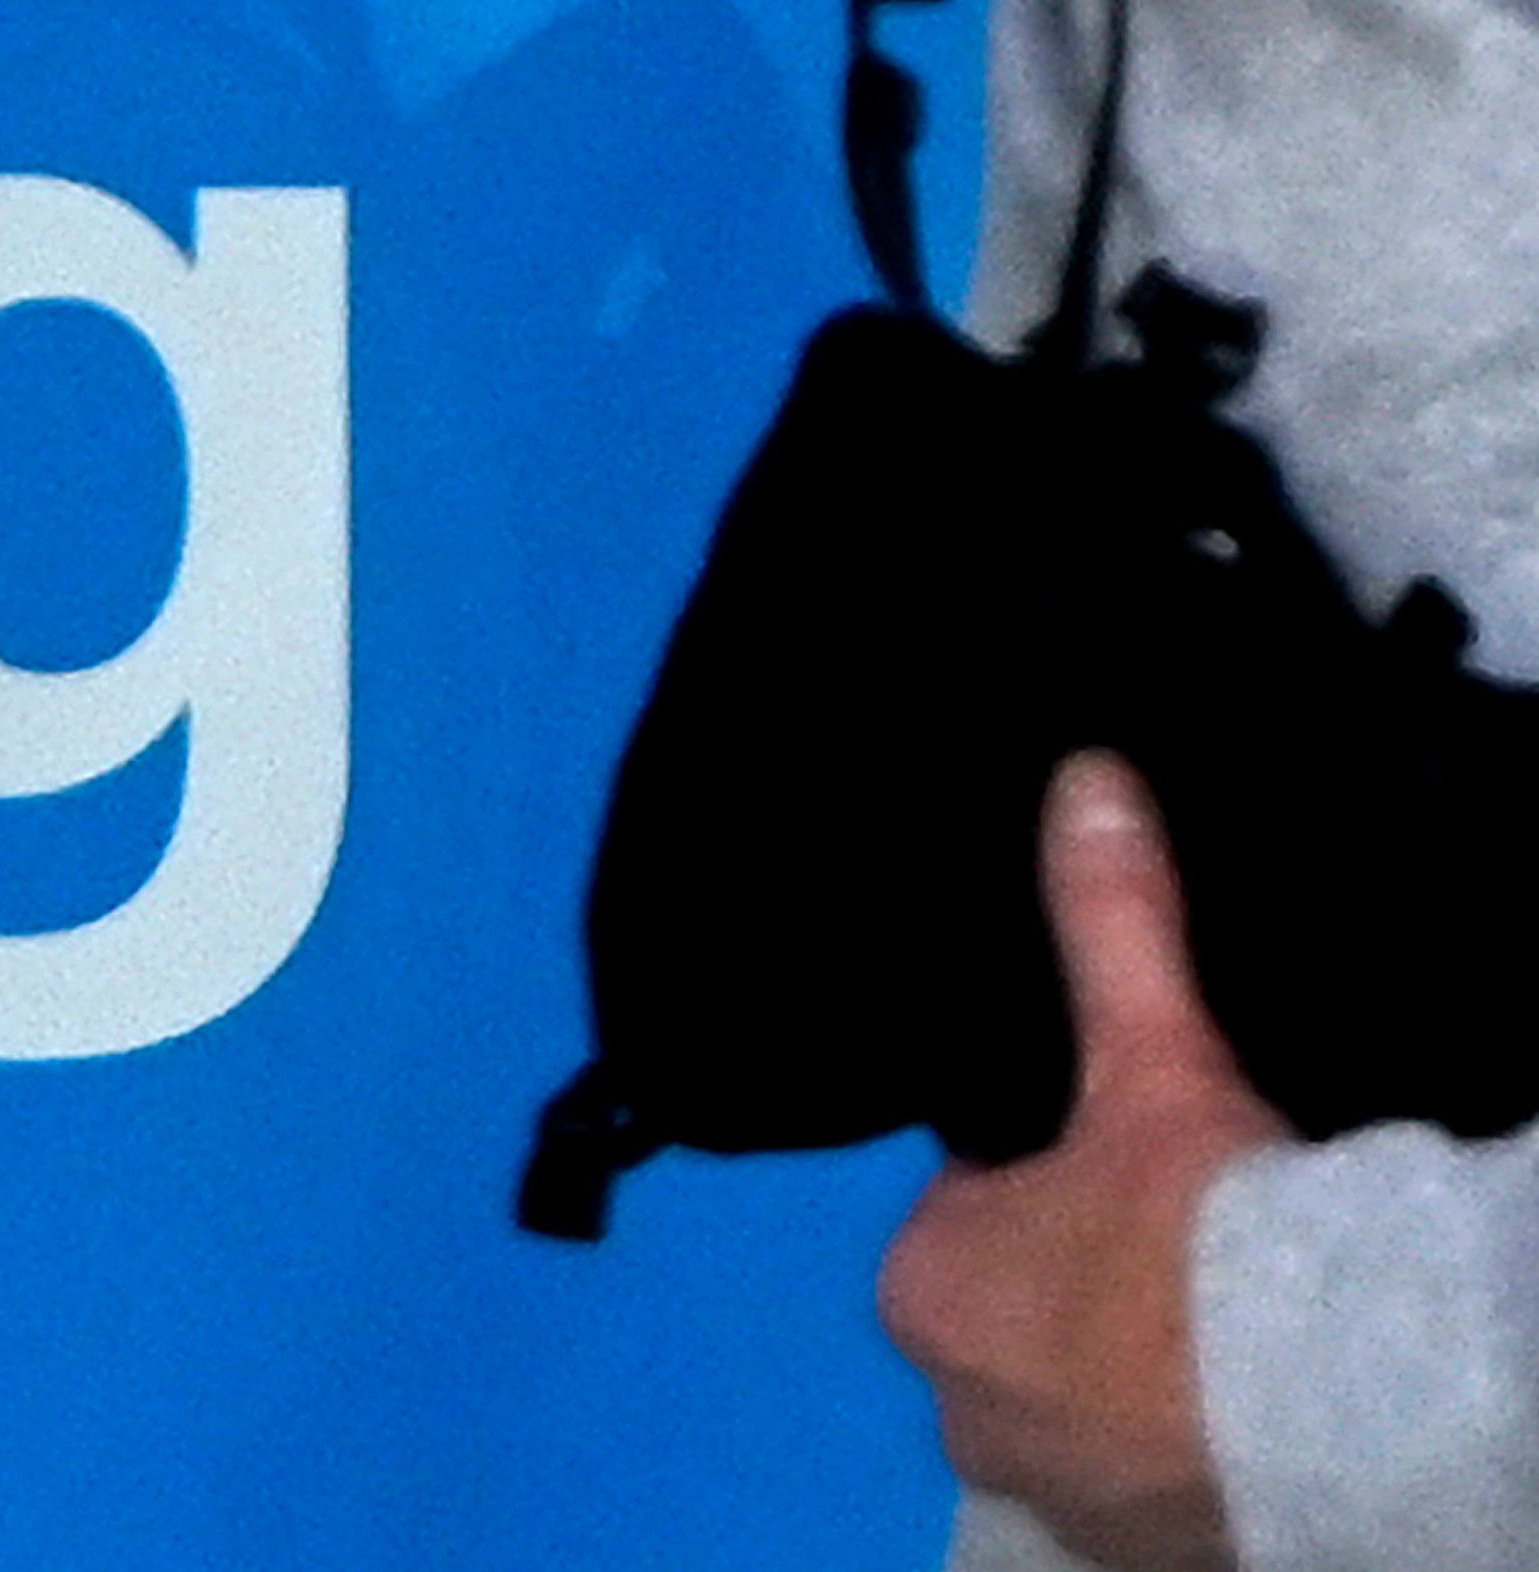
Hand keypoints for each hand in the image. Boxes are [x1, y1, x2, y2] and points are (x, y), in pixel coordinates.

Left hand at [877, 753, 1288, 1571]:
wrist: (1348, 1408)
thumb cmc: (1210, 1236)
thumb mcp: (1150, 1062)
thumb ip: (1110, 925)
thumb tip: (1083, 777)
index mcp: (921, 1288)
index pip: (965, 1215)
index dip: (1040, 1180)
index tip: (1117, 1164)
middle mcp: (957, 1408)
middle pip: (1018, 1315)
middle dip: (1083, 1283)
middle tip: (1185, 1240)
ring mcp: (1050, 1497)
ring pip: (1078, 1403)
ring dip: (1135, 1369)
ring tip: (1226, 1317)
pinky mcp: (1141, 1557)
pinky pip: (1147, 1477)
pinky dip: (1185, 1442)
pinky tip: (1246, 1397)